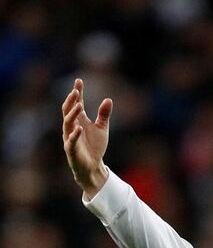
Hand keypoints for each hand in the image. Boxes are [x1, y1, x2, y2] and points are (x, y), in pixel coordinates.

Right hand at [62, 78, 112, 198]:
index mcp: (79, 120)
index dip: (77, 93)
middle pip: (68, 110)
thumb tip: (108, 99)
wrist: (93, 166)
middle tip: (75, 91)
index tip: (79, 81)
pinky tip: (80, 127)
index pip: (76, 104)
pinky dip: (75, 134)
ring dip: (72, 114)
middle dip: (71, 101)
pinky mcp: (71, 149)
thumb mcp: (102, 128)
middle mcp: (72, 127)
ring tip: (79, 105)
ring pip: (67, 123)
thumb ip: (104, 115)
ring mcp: (70, 137)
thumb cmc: (95, 146)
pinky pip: (71, 140)